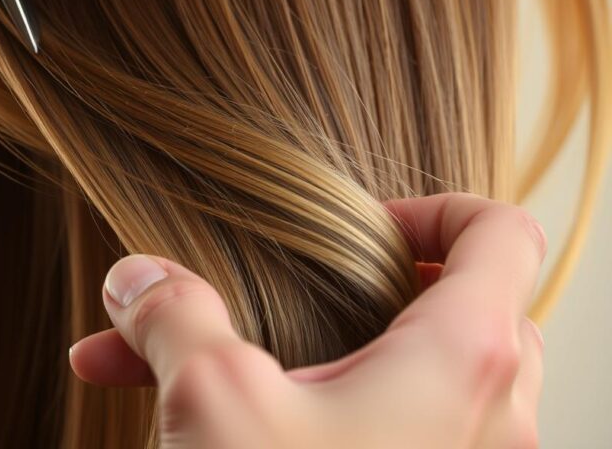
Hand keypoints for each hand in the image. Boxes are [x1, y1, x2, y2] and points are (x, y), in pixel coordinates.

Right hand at [70, 193, 545, 447]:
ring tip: (226, 366)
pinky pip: (401, 440)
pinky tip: (229, 429)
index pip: (501, 234)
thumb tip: (134, 277)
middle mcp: (489, 420)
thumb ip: (173, 317)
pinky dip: (325, 419)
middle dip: (373, 294)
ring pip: (425, 383)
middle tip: (308, 299)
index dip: (435, 209)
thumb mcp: (213, 401)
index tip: (359, 231)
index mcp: (461, 360)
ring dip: (330, 362)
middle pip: (466, 308)